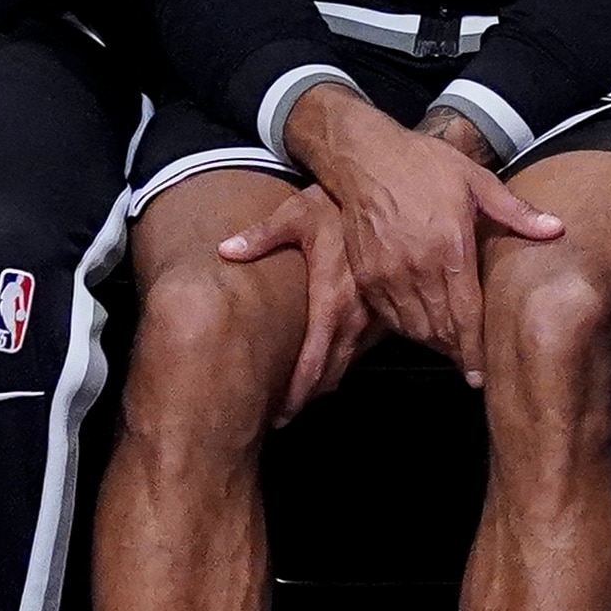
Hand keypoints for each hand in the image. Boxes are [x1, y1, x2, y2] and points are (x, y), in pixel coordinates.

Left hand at [218, 183, 374, 419]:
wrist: (386, 197)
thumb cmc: (337, 204)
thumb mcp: (295, 215)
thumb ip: (259, 238)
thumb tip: (224, 251)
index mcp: (332, 301)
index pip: (314, 361)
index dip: (297, 392)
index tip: (281, 413)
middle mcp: (357, 315)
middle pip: (332, 372)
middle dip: (307, 395)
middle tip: (284, 413)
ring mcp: (375, 315)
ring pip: (349, 362)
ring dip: (325, 380)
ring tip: (302, 392)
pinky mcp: (385, 309)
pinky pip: (362, 346)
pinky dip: (342, 359)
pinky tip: (327, 360)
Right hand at [280, 90, 563, 386]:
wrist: (364, 157)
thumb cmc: (424, 165)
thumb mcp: (477, 180)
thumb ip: (517, 213)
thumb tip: (557, 228)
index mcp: (451, 248)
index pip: (467, 316)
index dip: (476, 350)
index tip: (484, 375)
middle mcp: (417, 268)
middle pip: (442, 330)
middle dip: (459, 352)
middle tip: (476, 367)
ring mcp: (388, 275)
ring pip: (415, 329)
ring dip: (436, 343)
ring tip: (455, 350)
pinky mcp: (367, 276)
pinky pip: (391, 318)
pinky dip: (409, 328)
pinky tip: (424, 327)